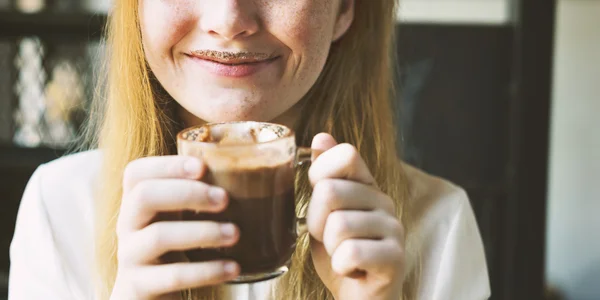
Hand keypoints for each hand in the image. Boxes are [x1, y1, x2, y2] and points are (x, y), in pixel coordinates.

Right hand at [111, 156, 240, 299]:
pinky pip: (173, 276)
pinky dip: (207, 270)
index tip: (202, 166)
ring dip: (202, 232)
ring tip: (235, 233)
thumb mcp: (180, 220)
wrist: (149, 297)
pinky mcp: (140, 287)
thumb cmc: (174, 249)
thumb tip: (258, 178)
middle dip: (188, 192)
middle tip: (224, 199)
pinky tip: (233, 267)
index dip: (167, 165)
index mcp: (136, 203)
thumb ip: (199, 199)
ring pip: (158, 236)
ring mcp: (130, 257)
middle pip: (144, 196)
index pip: (137, 172)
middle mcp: (127, 225)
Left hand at [307, 134, 404, 299]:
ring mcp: (394, 228)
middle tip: (329, 239)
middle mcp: (384, 201)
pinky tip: (352, 269)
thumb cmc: (339, 253)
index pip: (345, 154)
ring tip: (342, 254)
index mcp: (366, 185)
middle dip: (317, 222)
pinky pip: (351, 253)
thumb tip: (322, 136)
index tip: (319, 198)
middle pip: (330, 192)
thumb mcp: (324, 213)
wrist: (357, 296)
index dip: (320, 174)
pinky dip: (340, 266)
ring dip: (329, 249)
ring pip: (338, 226)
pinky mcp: (396, 257)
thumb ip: (324, 176)